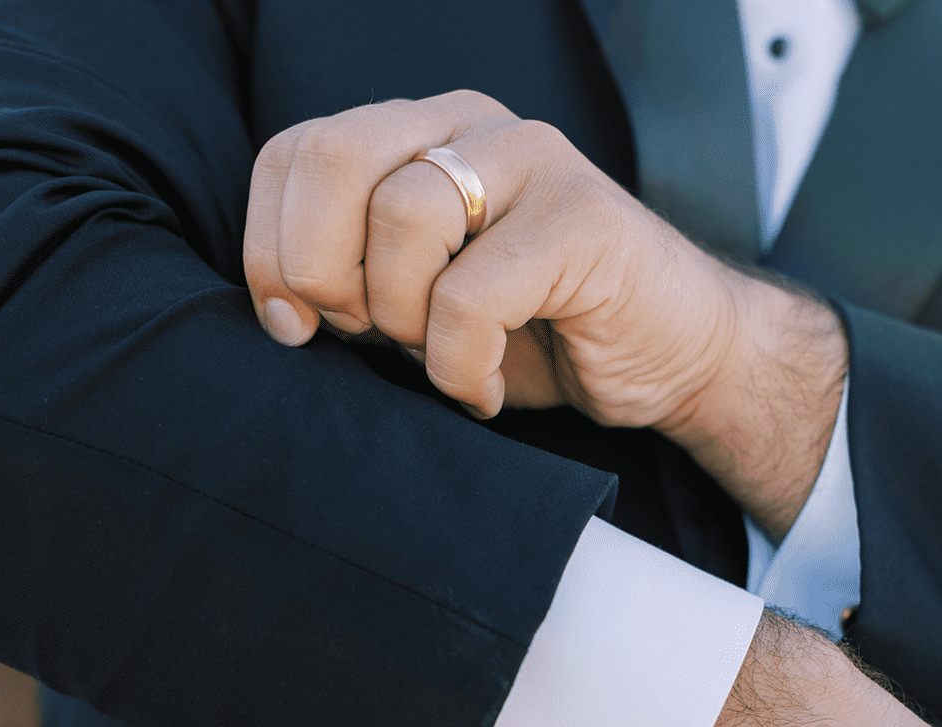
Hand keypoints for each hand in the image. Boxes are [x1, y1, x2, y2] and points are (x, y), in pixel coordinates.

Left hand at [244, 91, 844, 539]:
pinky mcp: (583, 217)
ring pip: (401, 218)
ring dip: (403, 319)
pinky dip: (460, 366)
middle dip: (318, 267)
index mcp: (417, 133)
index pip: (294, 152)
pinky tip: (486, 386)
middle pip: (333, 157)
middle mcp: (468, 125)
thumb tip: (277, 305)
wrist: (674, 357)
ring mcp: (531, 160)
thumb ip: (350, 282)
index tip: (291, 325)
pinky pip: (471, 294)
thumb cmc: (539, 331)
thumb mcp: (415, 304)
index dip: (267, 245)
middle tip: (358, 333)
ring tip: (444, 357)